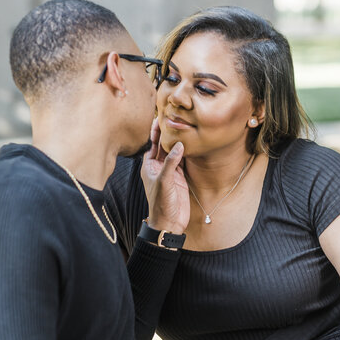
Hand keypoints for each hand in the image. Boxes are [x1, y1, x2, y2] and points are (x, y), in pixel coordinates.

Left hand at [141, 120, 189, 234]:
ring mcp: (170, 172)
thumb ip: (171, 163)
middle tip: (173, 117)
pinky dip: (186, 151)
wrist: (169, 223)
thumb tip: (178, 145)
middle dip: (167, 132)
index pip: (151, 144)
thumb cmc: (161, 205)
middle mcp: (158, 167)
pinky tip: (190, 142)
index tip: (159, 117)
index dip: (155, 131)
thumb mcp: (165, 182)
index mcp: (149, 167)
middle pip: (162, 145)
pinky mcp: (179, 177)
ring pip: (173, 152)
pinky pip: (182, 160)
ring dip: (177, 141)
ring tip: (182, 125)